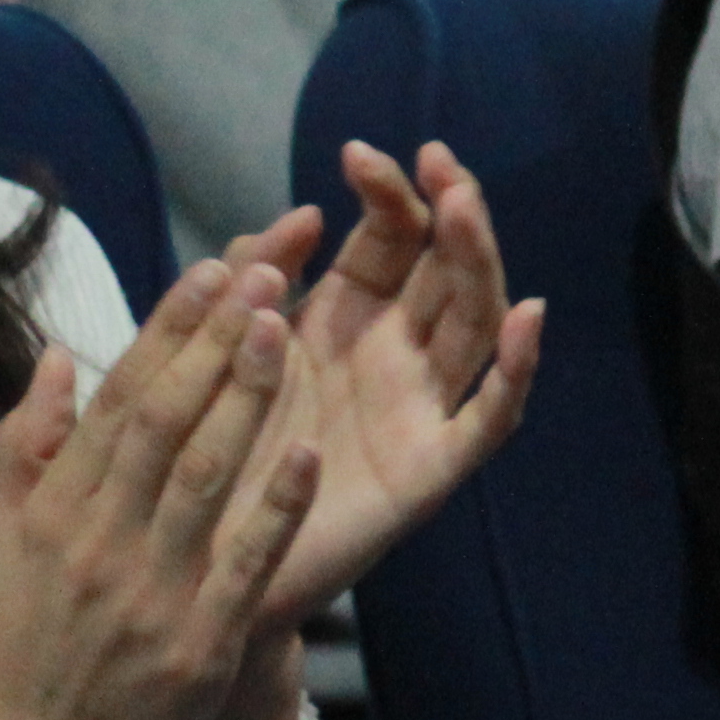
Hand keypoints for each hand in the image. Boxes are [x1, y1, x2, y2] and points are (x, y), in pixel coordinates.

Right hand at [0, 258, 320, 719]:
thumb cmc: (25, 647)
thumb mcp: (6, 544)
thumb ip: (27, 447)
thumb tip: (58, 355)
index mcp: (54, 512)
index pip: (116, 400)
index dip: (168, 330)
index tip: (213, 269)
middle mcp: (98, 541)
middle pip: (161, 422)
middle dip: (214, 341)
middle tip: (266, 273)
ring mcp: (149, 592)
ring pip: (202, 477)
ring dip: (245, 398)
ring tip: (286, 328)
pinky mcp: (197, 644)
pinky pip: (243, 562)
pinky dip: (274, 505)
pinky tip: (308, 448)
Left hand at [202, 144, 542, 629]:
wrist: (195, 565)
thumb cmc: (211, 451)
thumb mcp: (221, 350)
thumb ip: (250, 281)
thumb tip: (296, 217)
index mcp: (347, 317)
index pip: (390, 236)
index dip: (386, 192)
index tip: (358, 154)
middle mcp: (394, 353)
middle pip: (446, 267)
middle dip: (448, 210)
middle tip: (439, 165)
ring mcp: (419, 406)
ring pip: (474, 323)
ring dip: (478, 262)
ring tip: (465, 210)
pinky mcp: (430, 467)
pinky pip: (487, 417)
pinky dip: (514, 370)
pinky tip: (525, 320)